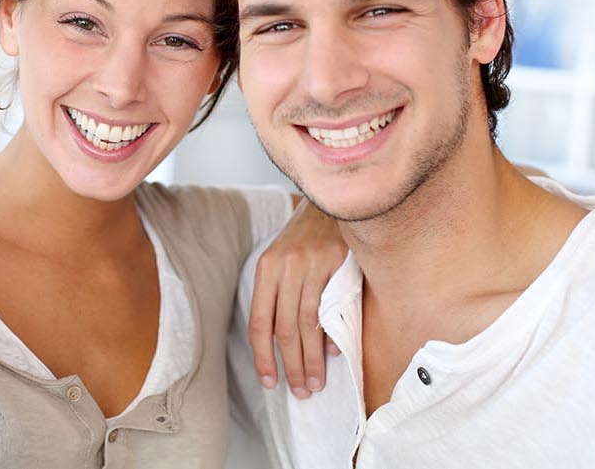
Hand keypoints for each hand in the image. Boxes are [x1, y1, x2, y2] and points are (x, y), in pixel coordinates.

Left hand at [247, 197, 346, 398]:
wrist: (330, 202)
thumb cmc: (306, 240)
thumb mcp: (284, 263)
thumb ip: (281, 299)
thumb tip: (290, 346)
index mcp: (265, 270)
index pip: (259, 323)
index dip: (263, 356)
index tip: (270, 382)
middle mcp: (283, 268)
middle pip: (283, 329)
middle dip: (290, 365)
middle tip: (301, 391)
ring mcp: (310, 265)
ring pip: (307, 323)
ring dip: (311, 359)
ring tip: (316, 382)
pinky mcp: (335, 263)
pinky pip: (332, 307)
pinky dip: (331, 333)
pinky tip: (332, 354)